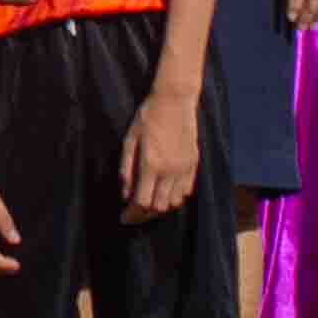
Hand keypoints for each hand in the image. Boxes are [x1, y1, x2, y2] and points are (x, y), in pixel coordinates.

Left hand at [120, 93, 202, 223]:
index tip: (123, 217)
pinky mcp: (194, 164)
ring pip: (174, 202)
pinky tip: (165, 192)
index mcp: (150, 165)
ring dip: (161, 206)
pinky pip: (186, 191)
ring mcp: (184, 168)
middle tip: (134, 213)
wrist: (174, 100)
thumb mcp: (129, 140)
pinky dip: (175, 197)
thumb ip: (126, 169)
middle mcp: (169, 171)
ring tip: (149, 202)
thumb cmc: (147, 118)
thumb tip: (125, 195)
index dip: (132, 215)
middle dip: (144, 215)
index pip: (142, 202)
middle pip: (159, 207)